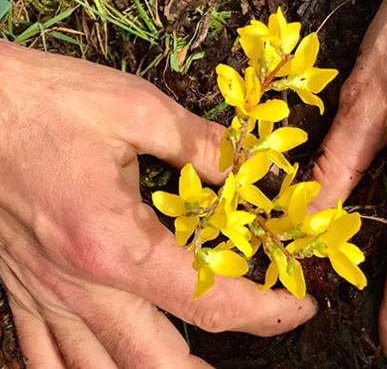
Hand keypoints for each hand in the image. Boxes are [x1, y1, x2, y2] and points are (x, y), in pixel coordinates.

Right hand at [0, 40, 315, 367]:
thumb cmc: (42, 102)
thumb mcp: (135, 108)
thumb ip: (202, 145)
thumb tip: (253, 169)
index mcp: (115, 243)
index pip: (209, 300)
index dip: (267, 312)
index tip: (299, 305)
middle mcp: (80, 285)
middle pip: (156, 364)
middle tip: (257, 345)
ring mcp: (46, 295)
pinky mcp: (22, 291)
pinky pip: (43, 359)